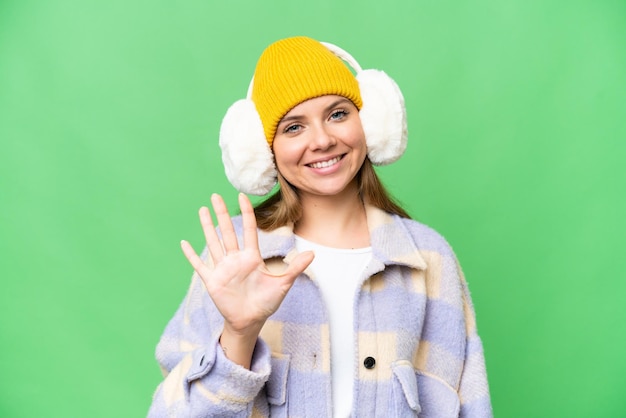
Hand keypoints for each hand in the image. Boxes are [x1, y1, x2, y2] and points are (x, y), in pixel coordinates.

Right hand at [180, 193, 313, 366]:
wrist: (251, 321)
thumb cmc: (266, 302)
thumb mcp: (283, 284)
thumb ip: (296, 268)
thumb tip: (313, 253)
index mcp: (251, 257)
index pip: (248, 230)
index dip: (246, 213)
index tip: (242, 196)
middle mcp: (235, 259)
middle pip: (227, 231)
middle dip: (221, 213)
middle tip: (215, 195)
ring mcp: (223, 268)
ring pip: (213, 242)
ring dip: (207, 227)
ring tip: (202, 210)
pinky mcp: (212, 281)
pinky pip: (200, 265)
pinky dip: (191, 255)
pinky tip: (183, 243)